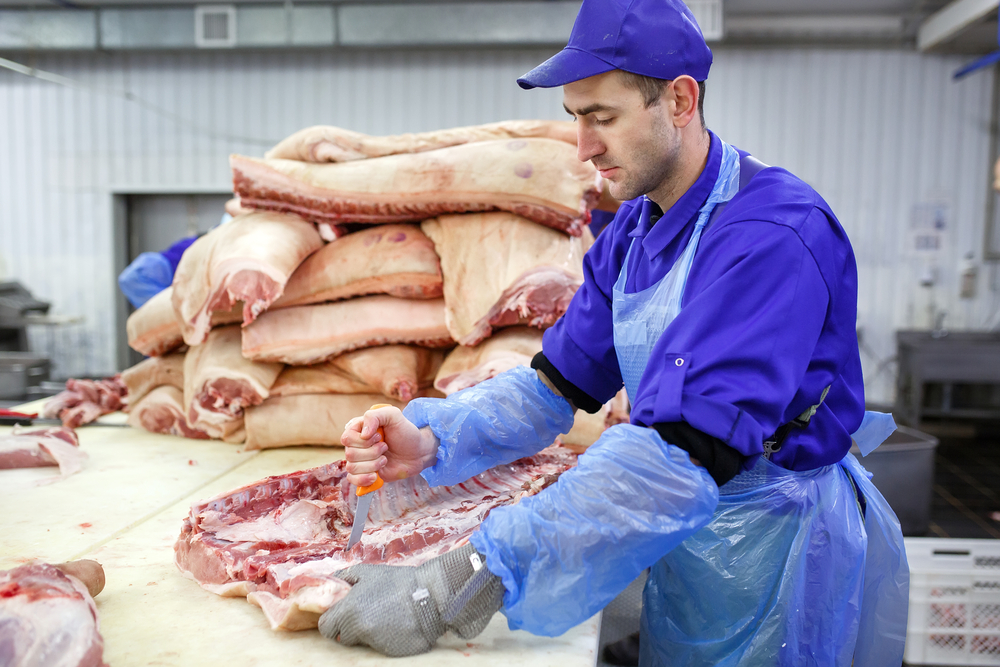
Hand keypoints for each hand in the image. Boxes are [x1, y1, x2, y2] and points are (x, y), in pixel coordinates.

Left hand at [318, 543, 502, 656]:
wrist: (430, 595)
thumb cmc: (398, 581)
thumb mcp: (368, 572)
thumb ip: (345, 578)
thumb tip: (332, 582)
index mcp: (349, 610)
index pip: (326, 627)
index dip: (333, 620)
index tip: (343, 615)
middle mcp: (359, 629)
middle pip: (342, 637)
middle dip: (350, 628)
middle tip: (367, 614)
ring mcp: (375, 642)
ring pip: (361, 643)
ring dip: (367, 633)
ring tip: (385, 618)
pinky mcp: (390, 652)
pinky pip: (379, 648)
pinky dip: (385, 639)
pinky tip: (396, 626)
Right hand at [340, 405, 438, 486]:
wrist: (417, 453)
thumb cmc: (405, 433)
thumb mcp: (393, 416)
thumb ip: (374, 416)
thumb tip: (363, 434)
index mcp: (358, 429)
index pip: (347, 437)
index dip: (363, 441)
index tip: (380, 437)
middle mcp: (355, 445)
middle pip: (350, 454)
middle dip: (372, 452)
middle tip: (385, 447)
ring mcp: (359, 460)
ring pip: (352, 468)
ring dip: (373, 464)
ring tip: (385, 459)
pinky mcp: (364, 473)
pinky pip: (352, 480)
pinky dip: (364, 479)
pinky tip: (375, 475)